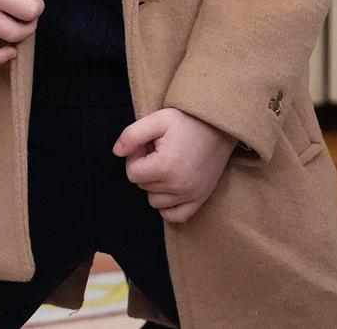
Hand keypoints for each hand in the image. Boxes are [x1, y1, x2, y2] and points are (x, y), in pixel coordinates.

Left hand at [114, 107, 237, 223]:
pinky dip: (168, 206)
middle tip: (159, 151)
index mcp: (165, 166)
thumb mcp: (158, 119)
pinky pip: (175, 216)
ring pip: (155, 201)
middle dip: (146, 169)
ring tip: (167, 165)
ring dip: (156, 186)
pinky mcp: (200, 199)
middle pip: (143, 186)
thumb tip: (116, 152)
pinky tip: (170, 188)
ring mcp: (190, 195)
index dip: (135, 157)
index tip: (147, 145)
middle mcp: (177, 185)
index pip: (132, 173)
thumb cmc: (187, 121)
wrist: (219, 126)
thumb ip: (132, 135)